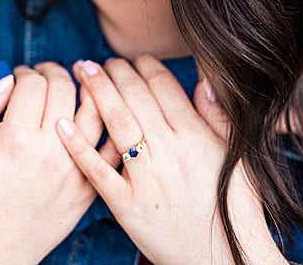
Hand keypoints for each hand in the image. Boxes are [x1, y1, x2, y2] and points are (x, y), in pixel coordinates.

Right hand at [0, 63, 109, 264]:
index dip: (26, 71)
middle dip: (54, 71)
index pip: (33, 83)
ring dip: (89, 89)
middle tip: (45, 73)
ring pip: (95, 112)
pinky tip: (99, 113)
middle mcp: (51, 152)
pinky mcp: (89, 188)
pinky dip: (109, 125)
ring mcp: (74, 171)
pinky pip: (110, 148)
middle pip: (64, 89)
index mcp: (16, 139)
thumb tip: (7, 80)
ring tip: (79, 81)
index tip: (20, 74)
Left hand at [55, 57, 284, 264]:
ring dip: (97, 92)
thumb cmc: (235, 211)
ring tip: (83, 72)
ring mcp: (145, 178)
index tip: (135, 58)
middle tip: (100, 60)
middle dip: (115, 72)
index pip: (164, 88)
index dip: (145, 66)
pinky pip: (97, 170)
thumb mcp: (238, 159)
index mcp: (196, 138)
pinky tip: (64, 123)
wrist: (224, 259)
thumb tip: (204, 82)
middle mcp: (168, 152)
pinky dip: (79, 145)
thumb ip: (220, 119)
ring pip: (116, 124)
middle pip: (135, 98)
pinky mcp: (126, 205)